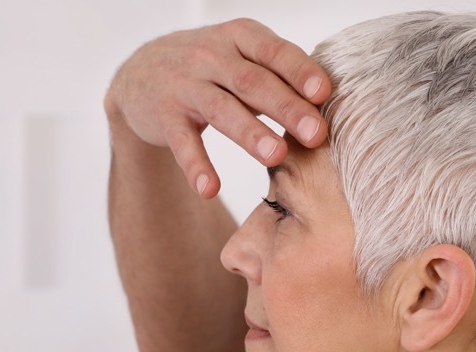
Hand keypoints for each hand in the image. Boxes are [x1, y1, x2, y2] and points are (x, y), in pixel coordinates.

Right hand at [104, 18, 331, 198]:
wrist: (141, 74)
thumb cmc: (214, 69)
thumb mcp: (245, 58)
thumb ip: (283, 76)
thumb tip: (335, 103)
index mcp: (241, 38)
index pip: (274, 52)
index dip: (299, 71)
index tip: (325, 94)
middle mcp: (211, 55)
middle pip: (252, 82)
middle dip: (286, 107)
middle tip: (316, 134)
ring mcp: (185, 84)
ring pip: (221, 109)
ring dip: (250, 133)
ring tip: (276, 156)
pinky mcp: (163, 115)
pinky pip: (182, 142)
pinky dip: (196, 166)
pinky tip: (209, 188)